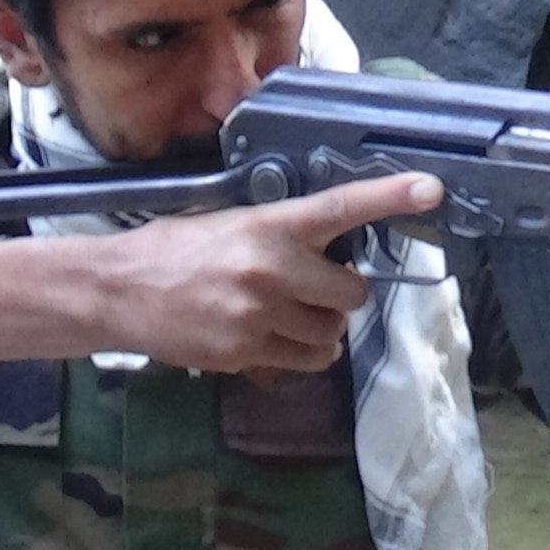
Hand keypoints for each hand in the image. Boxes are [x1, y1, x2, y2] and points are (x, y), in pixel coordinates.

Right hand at [107, 171, 444, 373]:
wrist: (118, 291)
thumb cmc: (175, 250)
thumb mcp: (230, 224)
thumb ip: (280, 235)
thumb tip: (329, 249)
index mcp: (269, 226)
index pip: (340, 208)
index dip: (389, 197)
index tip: (430, 189)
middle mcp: (272, 269)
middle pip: (352, 292)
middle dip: (341, 294)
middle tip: (314, 288)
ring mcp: (261, 316)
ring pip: (333, 333)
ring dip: (320, 327)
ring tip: (286, 315)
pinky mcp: (247, 352)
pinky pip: (307, 360)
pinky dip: (301, 352)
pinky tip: (270, 336)